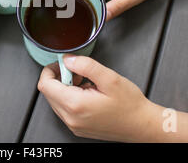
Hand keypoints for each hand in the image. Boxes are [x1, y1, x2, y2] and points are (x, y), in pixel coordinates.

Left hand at [37, 55, 159, 141]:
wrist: (142, 126)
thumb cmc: (130, 106)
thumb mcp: (110, 78)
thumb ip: (86, 65)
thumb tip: (68, 59)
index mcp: (75, 105)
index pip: (45, 85)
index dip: (50, 70)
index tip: (62, 64)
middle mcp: (71, 118)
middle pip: (48, 93)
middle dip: (59, 78)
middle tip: (78, 72)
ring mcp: (73, 125)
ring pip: (55, 101)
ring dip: (64, 88)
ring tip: (85, 83)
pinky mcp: (78, 128)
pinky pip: (64, 109)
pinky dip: (70, 98)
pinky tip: (87, 93)